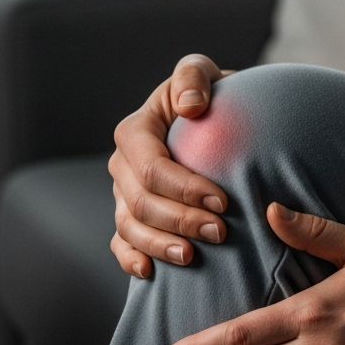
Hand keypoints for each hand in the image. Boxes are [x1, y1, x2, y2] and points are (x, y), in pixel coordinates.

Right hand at [109, 54, 233, 277]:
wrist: (212, 118)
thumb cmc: (207, 94)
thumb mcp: (200, 72)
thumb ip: (193, 76)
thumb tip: (190, 105)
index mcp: (135, 131)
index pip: (152, 167)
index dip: (184, 188)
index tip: (223, 200)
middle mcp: (123, 165)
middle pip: (142, 202)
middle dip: (180, 220)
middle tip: (220, 231)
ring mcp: (122, 193)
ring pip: (130, 227)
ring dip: (160, 245)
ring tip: (192, 256)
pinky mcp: (130, 215)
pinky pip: (121, 243)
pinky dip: (131, 259)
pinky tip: (150, 272)